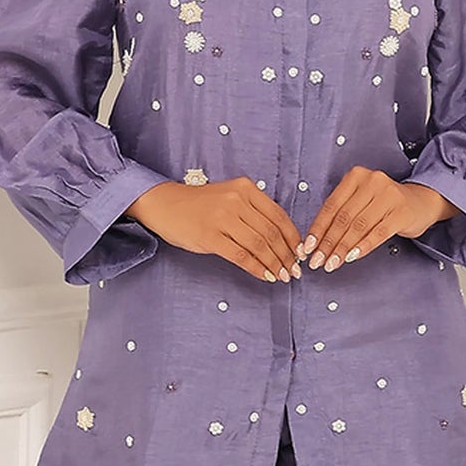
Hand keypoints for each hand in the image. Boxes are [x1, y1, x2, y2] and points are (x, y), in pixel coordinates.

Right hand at [125, 177, 304, 282]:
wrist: (165, 204)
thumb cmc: (200, 205)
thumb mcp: (229, 197)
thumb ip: (253, 212)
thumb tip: (280, 240)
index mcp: (245, 188)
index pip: (278, 215)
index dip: (293, 238)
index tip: (300, 253)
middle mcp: (236, 200)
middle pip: (271, 232)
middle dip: (287, 255)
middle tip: (294, 270)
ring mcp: (223, 218)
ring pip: (259, 245)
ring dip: (274, 264)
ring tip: (282, 276)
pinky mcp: (210, 236)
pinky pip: (240, 256)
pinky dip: (256, 268)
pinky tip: (264, 276)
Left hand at [298, 169, 455, 270]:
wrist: (420, 202)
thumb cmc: (384, 204)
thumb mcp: (361, 200)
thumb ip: (341, 214)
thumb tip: (315, 242)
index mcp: (356, 176)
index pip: (331, 205)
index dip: (317, 229)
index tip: (307, 248)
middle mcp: (372, 181)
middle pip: (343, 217)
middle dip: (327, 243)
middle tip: (317, 261)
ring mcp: (389, 195)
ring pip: (358, 226)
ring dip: (342, 248)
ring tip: (331, 264)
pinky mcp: (401, 212)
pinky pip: (378, 233)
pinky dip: (363, 247)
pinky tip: (351, 258)